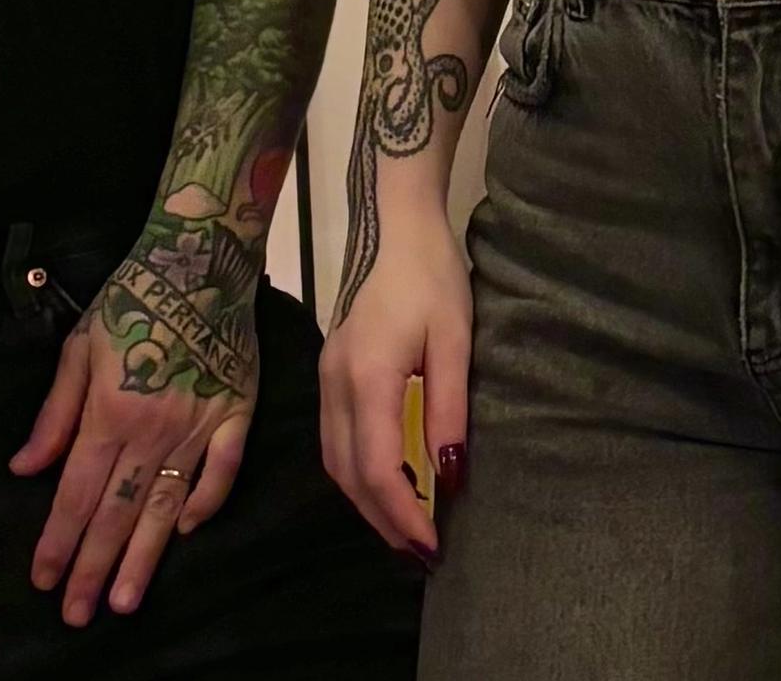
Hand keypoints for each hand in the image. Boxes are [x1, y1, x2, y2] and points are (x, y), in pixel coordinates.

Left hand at [10, 231, 260, 623]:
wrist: (200, 258)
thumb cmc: (132, 297)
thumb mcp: (80, 347)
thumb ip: (55, 414)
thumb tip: (25, 469)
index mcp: (109, 412)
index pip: (76, 494)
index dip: (58, 541)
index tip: (42, 580)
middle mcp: (153, 429)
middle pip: (117, 512)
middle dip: (93, 568)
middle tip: (77, 615)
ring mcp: (199, 426)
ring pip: (165, 506)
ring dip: (142, 557)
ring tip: (125, 601)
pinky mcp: (236, 415)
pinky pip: (222, 472)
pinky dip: (204, 504)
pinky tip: (184, 534)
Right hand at [317, 205, 462, 564]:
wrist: (397, 228)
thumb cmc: (433, 279)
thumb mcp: (455, 341)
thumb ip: (449, 409)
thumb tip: (450, 476)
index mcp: (367, 377)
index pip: (378, 467)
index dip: (403, 514)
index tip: (433, 545)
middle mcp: (335, 384)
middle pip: (349, 474)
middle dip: (383, 520)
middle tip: (421, 552)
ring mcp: (325, 378)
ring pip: (334, 461)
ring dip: (365, 502)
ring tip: (404, 528)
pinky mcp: (328, 373)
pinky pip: (333, 441)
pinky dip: (356, 474)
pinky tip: (385, 483)